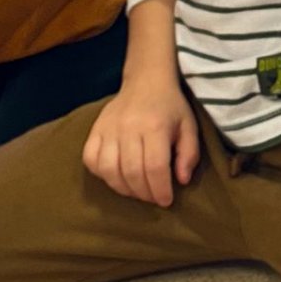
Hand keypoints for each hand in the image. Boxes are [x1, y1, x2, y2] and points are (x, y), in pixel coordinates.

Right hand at [83, 79, 199, 205]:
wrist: (146, 80)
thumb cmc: (170, 108)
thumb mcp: (189, 127)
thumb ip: (189, 154)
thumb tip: (181, 180)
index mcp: (155, 126)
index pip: (155, 167)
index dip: (160, 190)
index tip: (166, 200)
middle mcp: (129, 127)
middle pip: (132, 172)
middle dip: (144, 193)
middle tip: (153, 198)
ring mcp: (109, 128)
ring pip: (109, 170)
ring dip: (124, 189)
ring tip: (137, 191)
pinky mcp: (95, 129)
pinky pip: (91, 159)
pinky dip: (102, 174)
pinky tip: (117, 176)